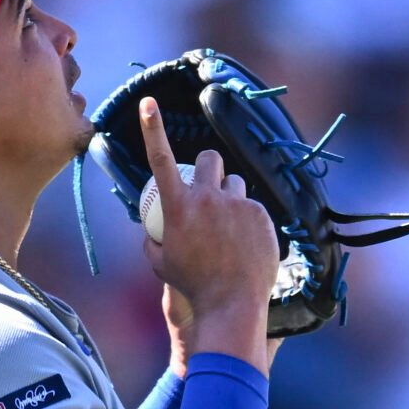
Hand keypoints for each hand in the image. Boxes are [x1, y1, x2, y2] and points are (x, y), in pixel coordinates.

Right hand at [138, 95, 278, 371]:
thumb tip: (151, 224)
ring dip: (229, 196)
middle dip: (208, 167)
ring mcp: (237, 205)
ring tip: (228, 227)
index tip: (148, 103)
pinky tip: (245, 245)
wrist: (231, 305)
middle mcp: (207, 198)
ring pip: (234, 183)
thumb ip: (152, 237)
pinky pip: (252, 208)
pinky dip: (247, 221)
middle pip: (210, 159)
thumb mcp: (159, 263)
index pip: (160, 158)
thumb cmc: (191, 286)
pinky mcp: (260, 215)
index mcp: (178, 206)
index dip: (151, 127)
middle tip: (209, 187)